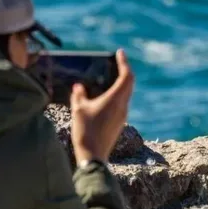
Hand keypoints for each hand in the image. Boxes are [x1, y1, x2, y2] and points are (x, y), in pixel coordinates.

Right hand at [70, 49, 134, 163]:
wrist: (93, 156)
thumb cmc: (85, 132)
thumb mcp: (78, 110)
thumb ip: (79, 95)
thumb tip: (79, 87)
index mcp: (116, 99)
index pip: (126, 76)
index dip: (124, 63)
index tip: (119, 52)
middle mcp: (123, 106)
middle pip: (129, 84)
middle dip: (124, 71)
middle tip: (116, 62)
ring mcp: (123, 116)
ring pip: (126, 94)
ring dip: (120, 84)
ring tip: (108, 78)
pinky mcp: (119, 123)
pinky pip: (121, 103)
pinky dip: (116, 95)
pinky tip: (104, 96)